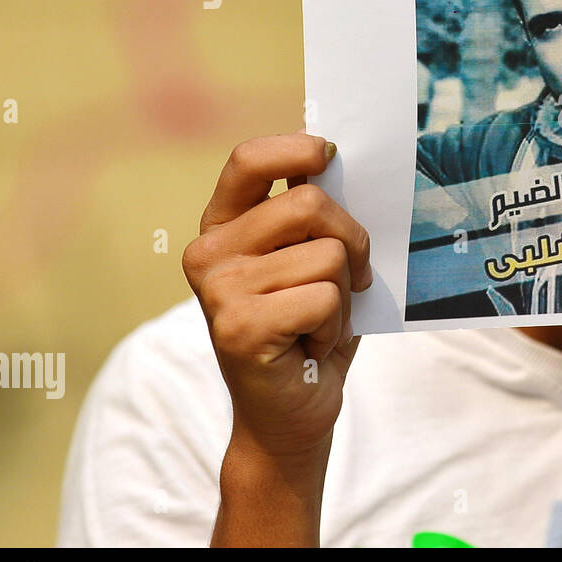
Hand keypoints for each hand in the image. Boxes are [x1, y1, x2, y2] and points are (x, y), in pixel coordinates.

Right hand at [181, 133, 371, 463]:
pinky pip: (323, 298)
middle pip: (308, 203)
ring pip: (327, 256)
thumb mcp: (314, 260)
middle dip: (353, 240)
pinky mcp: (238, 327)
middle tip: (352, 278)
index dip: (296, 149)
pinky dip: (335, 326)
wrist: (292, 413)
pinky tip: (310, 347)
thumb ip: (316, 217)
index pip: (250, 160)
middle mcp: (209, 252)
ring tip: (319, 322)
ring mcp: (218, 289)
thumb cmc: (311, 328)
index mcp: (224, 226)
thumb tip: (338, 160)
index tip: (329, 156)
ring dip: (344, 295)